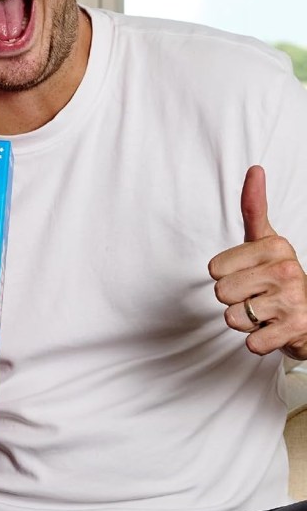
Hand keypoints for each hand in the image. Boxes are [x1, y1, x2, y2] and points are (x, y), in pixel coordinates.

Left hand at [209, 165, 306, 357]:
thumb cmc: (278, 275)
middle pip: (221, 293)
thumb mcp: (265, 240)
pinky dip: (257, 341)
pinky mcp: (297, 330)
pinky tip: (273, 330)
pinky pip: (251, 342)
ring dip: (244, 321)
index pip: (214, 268)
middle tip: (257, 296)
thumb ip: (254, 207)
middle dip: (234, 300)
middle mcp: (287, 269)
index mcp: (275, 245)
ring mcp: (294, 300)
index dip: (226, 276)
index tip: (249, 274)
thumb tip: (255, 169)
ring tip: (265, 312)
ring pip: (232, 317)